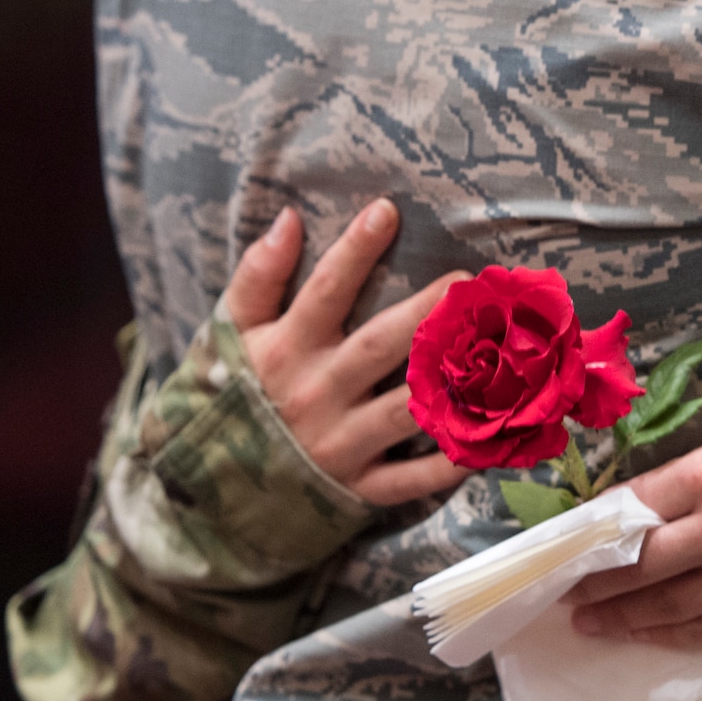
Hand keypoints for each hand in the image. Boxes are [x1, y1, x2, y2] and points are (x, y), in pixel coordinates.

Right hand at [223, 200, 472, 507]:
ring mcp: (338, 444)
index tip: (387, 210)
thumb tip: (289, 218)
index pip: (323, 292)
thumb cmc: (230, 396)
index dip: (353, 251)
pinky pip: (407, 480)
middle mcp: (315, 394)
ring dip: (448, 383)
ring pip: (403, 410)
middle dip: (425, 313)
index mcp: (284, 351)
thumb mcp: (229, 334)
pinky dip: (445, 467)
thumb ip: (257, 276)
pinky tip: (484, 446)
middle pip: (379, 347)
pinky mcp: (357, 486)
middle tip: (467, 282)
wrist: (207, 490)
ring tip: (495, 353)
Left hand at [565, 433, 701, 647]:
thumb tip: (604, 517)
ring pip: (665, 607)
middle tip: (564, 592)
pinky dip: (662, 634)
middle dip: (594, 582)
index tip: (563, 548)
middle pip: (641, 564)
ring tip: (587, 620)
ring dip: (619, 616)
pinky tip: (636, 631)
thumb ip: (667, 487)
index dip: (591, 531)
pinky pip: (700, 632)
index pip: (633, 506)